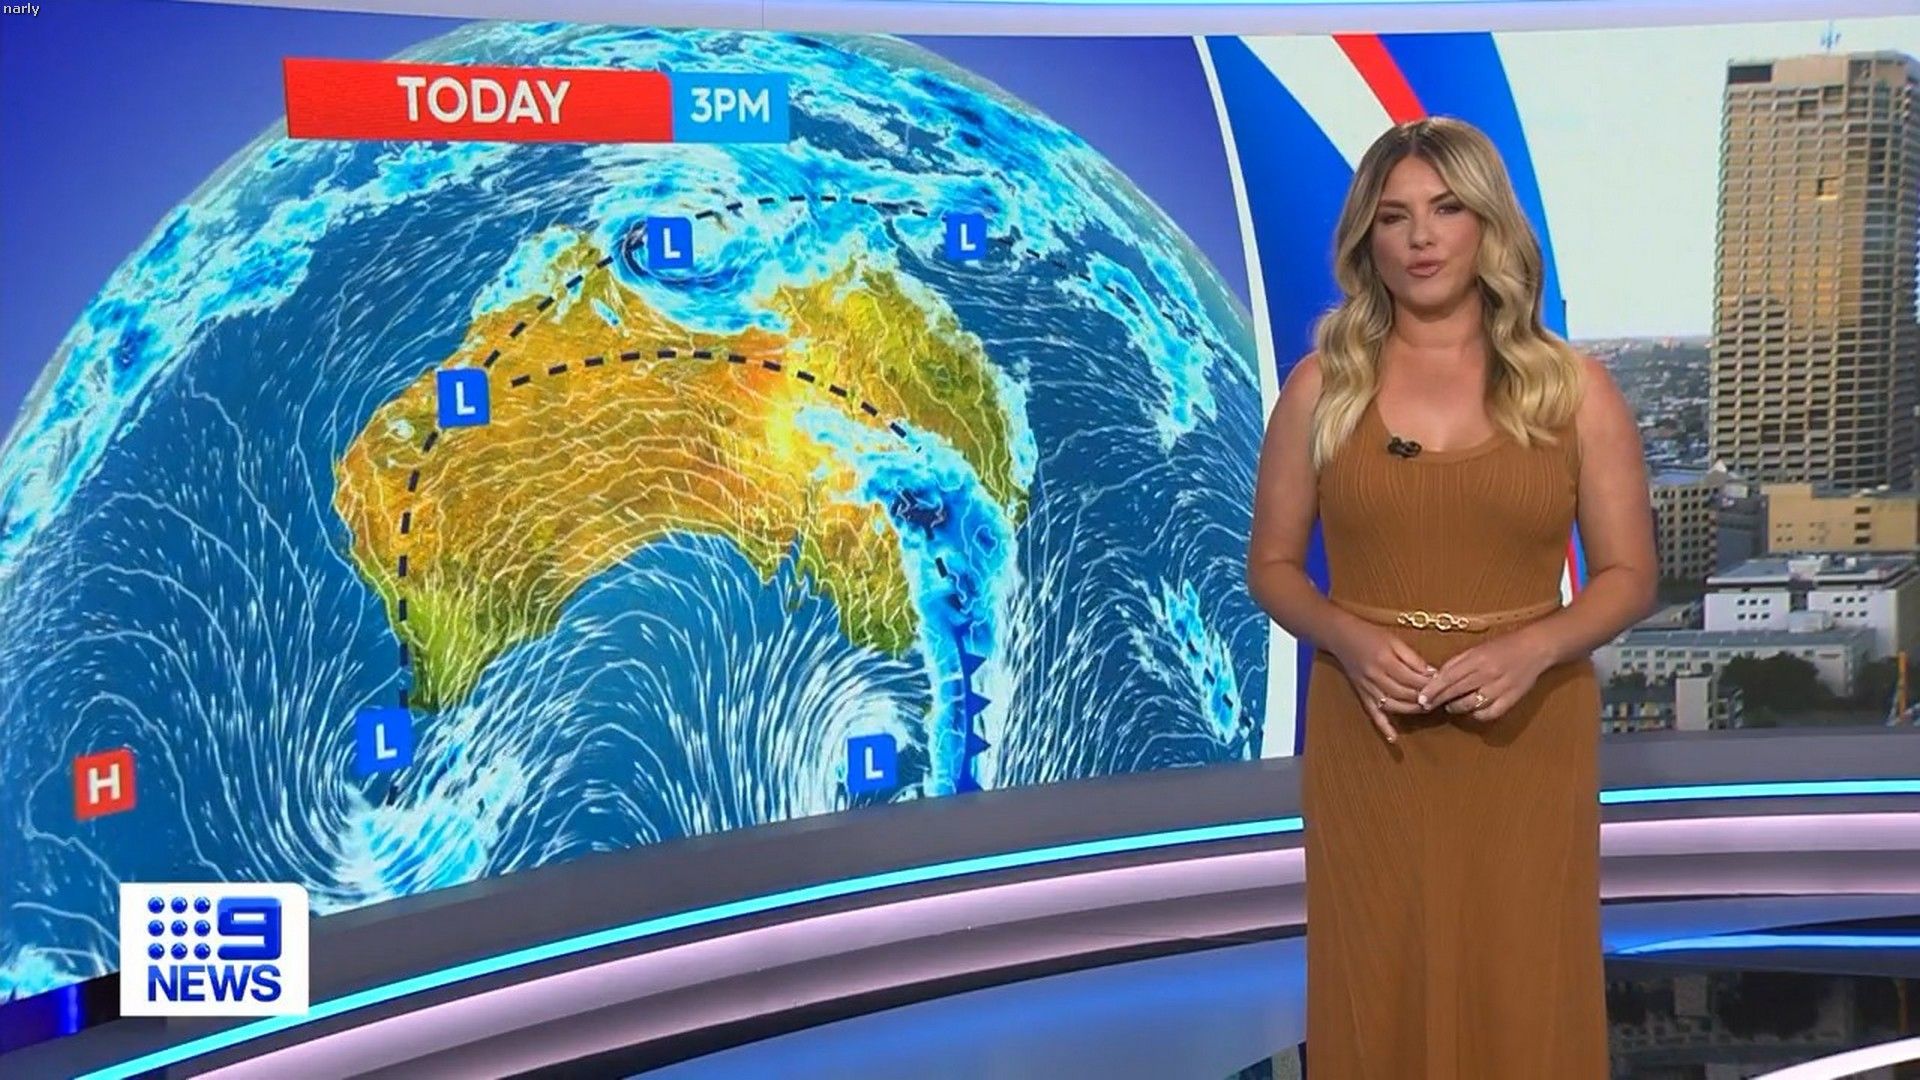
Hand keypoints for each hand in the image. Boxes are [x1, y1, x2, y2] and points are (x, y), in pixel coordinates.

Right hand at [1327, 622, 1435, 744]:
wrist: (1341, 636)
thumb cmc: (1370, 635)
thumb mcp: (1394, 640)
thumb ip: (1413, 658)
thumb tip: (1432, 673)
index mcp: (1385, 661)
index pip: (1413, 679)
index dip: (1430, 684)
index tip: (1443, 684)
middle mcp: (1376, 677)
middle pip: (1405, 694)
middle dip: (1424, 698)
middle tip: (1439, 699)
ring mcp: (1367, 688)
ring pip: (1393, 705)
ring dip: (1411, 710)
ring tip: (1425, 709)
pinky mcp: (1362, 695)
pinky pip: (1373, 713)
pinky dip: (1383, 727)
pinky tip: (1393, 738)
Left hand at [1418, 631, 1553, 722]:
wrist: (1535, 648)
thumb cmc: (1503, 646)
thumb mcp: (1477, 648)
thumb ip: (1458, 662)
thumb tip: (1437, 676)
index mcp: (1478, 658)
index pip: (1449, 677)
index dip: (1433, 689)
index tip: (1422, 698)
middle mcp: (1488, 673)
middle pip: (1457, 692)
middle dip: (1439, 700)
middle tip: (1428, 705)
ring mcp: (1501, 688)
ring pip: (1471, 705)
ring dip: (1456, 708)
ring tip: (1450, 706)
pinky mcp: (1512, 699)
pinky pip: (1490, 713)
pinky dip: (1478, 715)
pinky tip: (1472, 711)